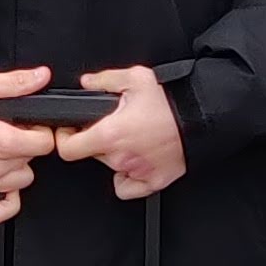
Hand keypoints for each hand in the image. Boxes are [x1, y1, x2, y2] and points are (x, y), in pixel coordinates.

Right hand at [0, 65, 51, 226]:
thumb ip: (15, 83)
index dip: (40, 131)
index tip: (30, 126)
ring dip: (16, 169)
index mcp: (1, 140)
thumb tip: (40, 77)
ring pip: (20, 183)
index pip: (44, 144)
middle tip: (9, 133)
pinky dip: (6, 203)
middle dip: (25, 146)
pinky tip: (2, 186)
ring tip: (1, 153)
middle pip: (32, 162)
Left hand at [61, 65, 185, 200]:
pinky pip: (128, 187)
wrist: (201, 118)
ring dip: (116, 154)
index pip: (68, 150)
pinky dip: (128, 177)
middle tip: (115, 125)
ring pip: (112, 167)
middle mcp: (120, 157)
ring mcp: (136, 172)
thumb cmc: (172, 102)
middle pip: (92, 155)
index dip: (64, 140)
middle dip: (97, 140)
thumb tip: (87, 83)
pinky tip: (136, 160)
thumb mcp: (136, 78)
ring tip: (134, 137)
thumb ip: (104, 80)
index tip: (69, 132)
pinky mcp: (152, 182)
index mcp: (111, 134)